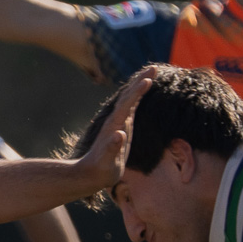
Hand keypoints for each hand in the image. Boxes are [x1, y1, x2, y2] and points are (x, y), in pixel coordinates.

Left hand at [74, 65, 156, 195]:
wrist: (88, 174)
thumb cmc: (99, 170)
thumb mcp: (107, 161)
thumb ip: (112, 148)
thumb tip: (119, 134)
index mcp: (115, 125)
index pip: (128, 104)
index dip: (138, 92)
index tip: (148, 79)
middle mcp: (116, 121)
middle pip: (129, 96)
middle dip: (141, 81)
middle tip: (154, 67)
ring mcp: (117, 123)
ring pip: (129, 99)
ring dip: (139, 86)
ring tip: (150, 74)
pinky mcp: (120, 128)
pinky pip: (130, 107)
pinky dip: (137, 97)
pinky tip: (141, 94)